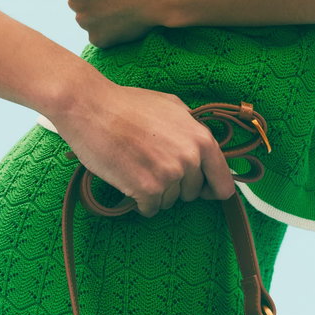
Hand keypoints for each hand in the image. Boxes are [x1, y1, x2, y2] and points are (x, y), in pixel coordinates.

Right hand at [52, 77, 237, 217]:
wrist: (91, 107)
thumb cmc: (127, 105)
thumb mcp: (172, 107)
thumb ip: (192, 129)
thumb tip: (202, 149)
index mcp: (201, 139)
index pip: (223, 182)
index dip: (213, 189)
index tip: (203, 191)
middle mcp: (190, 159)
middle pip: (192, 193)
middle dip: (176, 186)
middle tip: (152, 167)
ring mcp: (169, 175)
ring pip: (170, 201)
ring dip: (155, 192)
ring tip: (136, 168)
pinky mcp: (147, 189)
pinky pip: (150, 209)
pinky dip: (140, 202)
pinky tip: (128, 182)